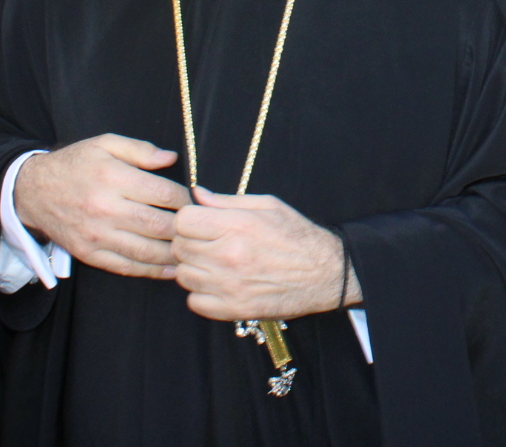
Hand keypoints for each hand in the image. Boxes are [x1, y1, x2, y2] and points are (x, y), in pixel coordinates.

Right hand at [14, 135, 188, 279]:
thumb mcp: (104, 144)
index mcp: (113, 178)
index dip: (185, 199)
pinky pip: (126, 266)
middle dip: (185, 229)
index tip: (193, 201)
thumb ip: (140, 150)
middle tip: (198, 229)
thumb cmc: (74, 164)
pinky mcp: (89, 253)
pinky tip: (170, 269)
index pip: (163, 193)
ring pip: (146, 250)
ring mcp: (97, 235)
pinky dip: (151, 271)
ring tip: (191, 251)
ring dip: (173, 254)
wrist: (32, 191)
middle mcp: (105, 208)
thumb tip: (171, 158)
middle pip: (159, 225)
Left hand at [173, 188, 361, 320]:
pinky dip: (201, 294)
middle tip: (208, 243)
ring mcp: (229, 286)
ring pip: (183, 275)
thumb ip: (226, 201)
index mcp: (236, 225)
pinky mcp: (234, 310)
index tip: (200, 223)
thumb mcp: (267, 205)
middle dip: (190, 242)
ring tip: (214, 263)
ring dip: (194, 268)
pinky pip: (194, 302)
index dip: (189, 220)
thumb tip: (196, 194)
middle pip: (180, 248)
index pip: (183, 221)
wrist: (326, 273)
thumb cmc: (297, 235)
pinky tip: (219, 284)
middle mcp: (228, 255)